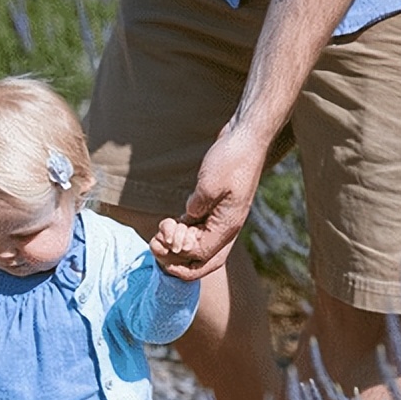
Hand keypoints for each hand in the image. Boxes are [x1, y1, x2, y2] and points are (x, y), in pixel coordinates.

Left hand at [155, 126, 263, 279]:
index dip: (178, 255)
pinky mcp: (216, 208)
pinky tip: (168, 224)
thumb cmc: (232, 158)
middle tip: (154, 247)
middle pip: (203, 260)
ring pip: (199, 246)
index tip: (160, 243)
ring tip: (156, 237)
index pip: (202, 255)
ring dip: (177, 246)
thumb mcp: (210, 183)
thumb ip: (196, 206)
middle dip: (178, 261)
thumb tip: (186, 219)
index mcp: (228, 225)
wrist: (246, 138)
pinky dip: (182, 232)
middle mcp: (227, 227)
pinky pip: (198, 230)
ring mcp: (222, 219)